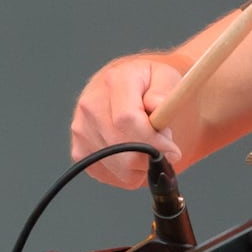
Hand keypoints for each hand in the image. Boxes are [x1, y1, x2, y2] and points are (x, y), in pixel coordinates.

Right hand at [69, 56, 184, 187]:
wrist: (120, 86)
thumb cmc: (147, 83)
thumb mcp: (165, 76)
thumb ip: (165, 91)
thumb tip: (158, 105)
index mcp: (114, 81)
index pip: (127, 120)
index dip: (153, 140)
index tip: (172, 148)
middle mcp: (91, 105)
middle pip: (122, 148)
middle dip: (151, 155)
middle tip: (165, 145)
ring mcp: (81, 129)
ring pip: (118, 167)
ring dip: (142, 164)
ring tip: (148, 142)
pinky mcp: (79, 151)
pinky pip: (110, 175)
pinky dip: (130, 172)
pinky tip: (136, 152)